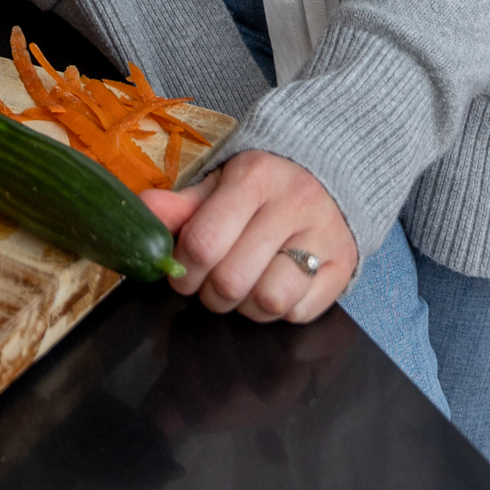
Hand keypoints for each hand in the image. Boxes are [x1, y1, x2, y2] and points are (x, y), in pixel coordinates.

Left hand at [141, 149, 356, 323]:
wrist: (331, 176)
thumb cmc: (264, 186)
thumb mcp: (221, 185)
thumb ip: (182, 205)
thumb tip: (145, 211)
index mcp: (256, 176)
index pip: (203, 243)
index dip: (182, 270)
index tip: (182, 270)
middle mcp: (294, 203)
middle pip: (231, 281)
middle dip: (210, 293)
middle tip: (211, 283)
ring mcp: (324, 235)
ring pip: (268, 301)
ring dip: (247, 306)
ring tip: (245, 285)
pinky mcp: (345, 265)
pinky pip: (301, 313)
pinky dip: (282, 310)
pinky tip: (276, 284)